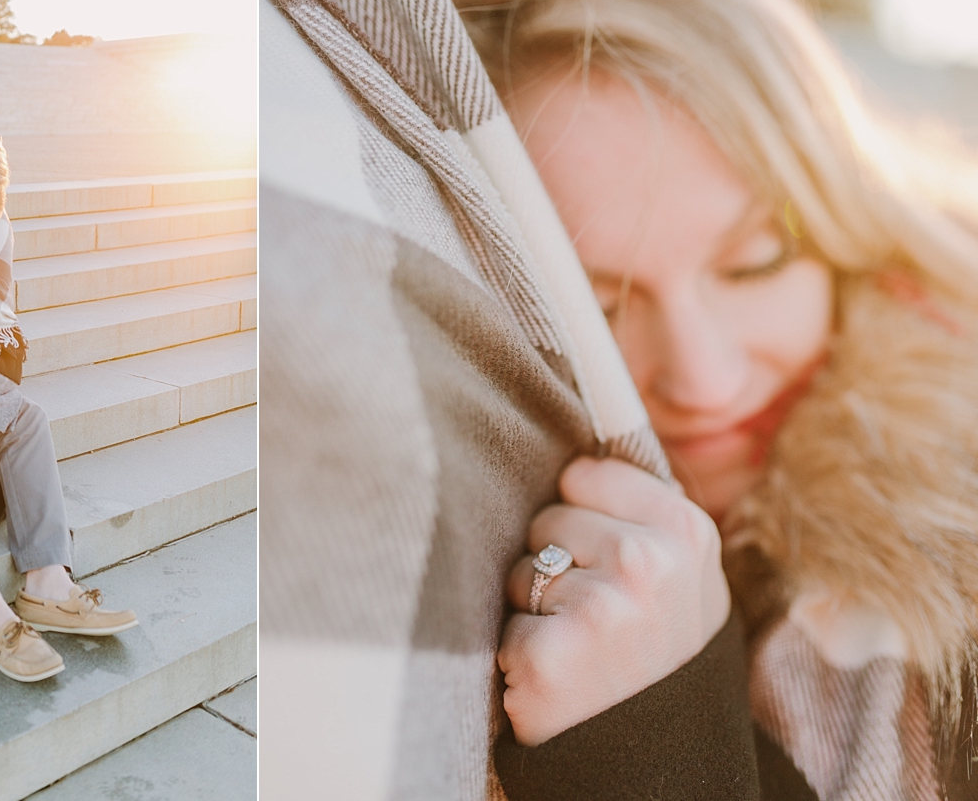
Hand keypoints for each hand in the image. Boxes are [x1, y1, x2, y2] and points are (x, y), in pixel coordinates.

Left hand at [498, 457, 729, 745]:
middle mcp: (649, 562)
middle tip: (594, 618)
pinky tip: (555, 677)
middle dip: (554, 563)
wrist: (658, 763)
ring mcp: (603, 609)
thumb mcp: (679, 573)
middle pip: (546, 518)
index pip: (583, 472)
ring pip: (519, 568)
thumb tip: (582, 425)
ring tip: (578, 646)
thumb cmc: (656, 653)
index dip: (581, 516)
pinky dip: (516, 652)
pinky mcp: (552, 654)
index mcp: (685, 530)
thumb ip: (640, 507)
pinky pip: (503, 621)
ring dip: (534, 607)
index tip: (606, 557)